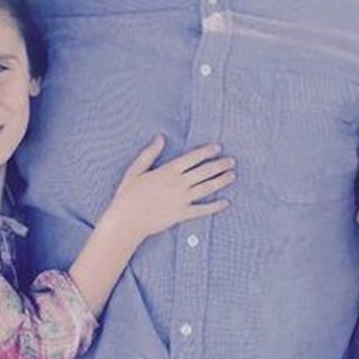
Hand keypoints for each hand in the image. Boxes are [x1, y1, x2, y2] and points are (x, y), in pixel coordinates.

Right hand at [100, 136, 233, 240]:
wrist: (126, 220)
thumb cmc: (127, 195)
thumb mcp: (135, 170)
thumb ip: (149, 153)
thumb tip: (160, 137)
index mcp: (168, 171)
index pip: (193, 158)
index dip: (207, 152)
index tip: (218, 148)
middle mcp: (178, 184)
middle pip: (204, 171)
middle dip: (220, 165)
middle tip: (232, 161)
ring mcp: (182, 200)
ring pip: (207, 188)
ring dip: (222, 181)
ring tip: (232, 176)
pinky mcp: (182, 214)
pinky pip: (203, 210)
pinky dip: (216, 206)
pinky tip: (226, 203)